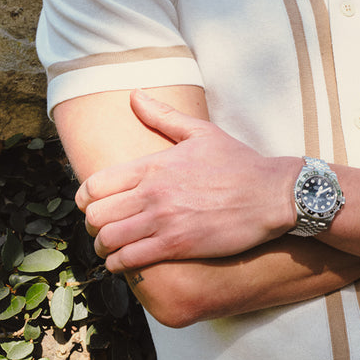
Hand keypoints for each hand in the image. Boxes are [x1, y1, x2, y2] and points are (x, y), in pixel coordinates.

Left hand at [76, 91, 299, 270]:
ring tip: (111, 249)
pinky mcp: (178, 246)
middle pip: (96, 215)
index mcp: (153, 165)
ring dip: (103, 248)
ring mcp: (164, 221)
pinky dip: (120, 265)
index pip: (95, 185)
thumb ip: (162, 115)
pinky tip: (125, 263)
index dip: (86, 199)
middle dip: (93, 225)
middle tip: (103, 229)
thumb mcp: (201, 132)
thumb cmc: (240, 163)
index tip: (93, 205)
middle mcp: (153, 193)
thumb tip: (134, 94)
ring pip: (109, 239)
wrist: (273, 195)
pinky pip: (131, 260)